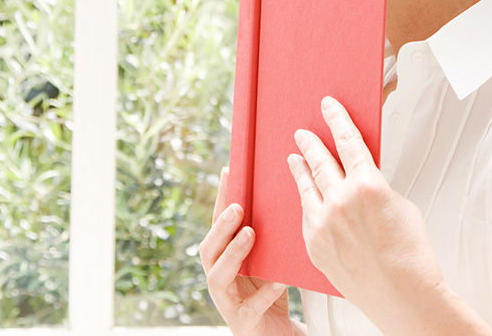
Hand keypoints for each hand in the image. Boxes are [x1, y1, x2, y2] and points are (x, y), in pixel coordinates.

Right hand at [198, 168, 302, 335]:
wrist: (277, 335)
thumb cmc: (270, 291)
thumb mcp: (267, 259)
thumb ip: (267, 236)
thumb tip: (283, 193)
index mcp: (222, 258)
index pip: (216, 224)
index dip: (219, 199)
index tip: (227, 172)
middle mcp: (218, 277)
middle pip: (209, 249)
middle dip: (221, 227)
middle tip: (237, 208)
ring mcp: (226, 301)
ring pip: (218, 276)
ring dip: (232, 254)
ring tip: (249, 234)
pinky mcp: (242, 322)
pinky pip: (251, 307)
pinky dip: (264, 292)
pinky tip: (278, 281)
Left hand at [288, 96, 491, 333]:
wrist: (404, 296)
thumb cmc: (411, 253)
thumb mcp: (400, 205)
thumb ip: (374, 186)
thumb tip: (358, 179)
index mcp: (367, 184)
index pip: (347, 140)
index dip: (336, 119)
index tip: (327, 105)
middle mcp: (340, 200)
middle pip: (320, 160)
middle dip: (311, 143)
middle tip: (302, 132)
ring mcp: (324, 224)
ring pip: (306, 187)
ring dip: (299, 169)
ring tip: (293, 157)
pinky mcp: (314, 245)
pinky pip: (306, 216)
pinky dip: (307, 203)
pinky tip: (304, 198)